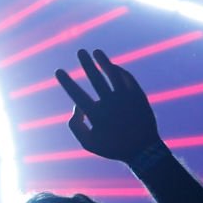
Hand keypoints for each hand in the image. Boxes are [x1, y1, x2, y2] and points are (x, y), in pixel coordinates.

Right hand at [55, 49, 162, 163]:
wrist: (144, 150)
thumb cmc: (112, 147)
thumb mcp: (87, 143)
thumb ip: (75, 125)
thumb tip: (75, 106)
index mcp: (96, 115)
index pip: (77, 94)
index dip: (66, 82)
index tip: (59, 71)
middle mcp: (111, 104)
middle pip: (96, 79)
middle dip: (86, 64)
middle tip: (80, 52)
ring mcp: (127, 98)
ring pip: (114, 74)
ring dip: (104, 62)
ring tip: (97, 52)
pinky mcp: (139, 96)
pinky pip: (127, 79)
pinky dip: (119, 71)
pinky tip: (112, 66)